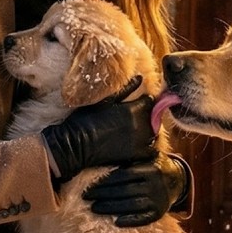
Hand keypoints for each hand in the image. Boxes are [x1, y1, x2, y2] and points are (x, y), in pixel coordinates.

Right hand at [41, 92, 155, 180]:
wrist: (77, 144)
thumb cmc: (86, 119)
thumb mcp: (105, 101)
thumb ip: (125, 90)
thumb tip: (140, 77)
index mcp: (134, 109)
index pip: (150, 102)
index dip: (145, 102)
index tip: (140, 103)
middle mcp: (140, 125)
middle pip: (154, 118)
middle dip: (148, 116)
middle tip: (137, 117)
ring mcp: (139, 141)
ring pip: (154, 134)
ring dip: (149, 131)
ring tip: (138, 131)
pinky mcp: (135, 155)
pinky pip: (152, 152)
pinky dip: (151, 150)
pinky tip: (143, 147)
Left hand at [84, 154, 189, 226]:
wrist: (177, 181)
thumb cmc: (153, 166)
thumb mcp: (147, 157)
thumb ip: (131, 154)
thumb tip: (104, 146)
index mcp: (151, 169)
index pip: (124, 175)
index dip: (105, 181)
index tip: (90, 184)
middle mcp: (155, 185)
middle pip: (125, 191)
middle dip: (103, 195)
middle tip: (86, 196)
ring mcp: (158, 200)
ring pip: (131, 206)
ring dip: (111, 208)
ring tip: (94, 208)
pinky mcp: (159, 213)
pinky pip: (143, 219)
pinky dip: (130, 221)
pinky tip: (115, 222)